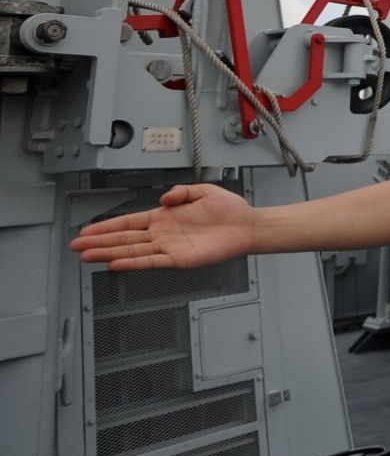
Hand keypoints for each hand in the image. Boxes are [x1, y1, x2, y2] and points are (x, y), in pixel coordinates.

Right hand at [70, 184, 256, 270]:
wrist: (247, 225)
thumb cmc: (228, 209)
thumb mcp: (202, 191)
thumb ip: (181, 192)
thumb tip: (165, 197)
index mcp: (164, 217)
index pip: (128, 222)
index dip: (107, 226)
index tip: (86, 230)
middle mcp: (162, 234)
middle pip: (124, 239)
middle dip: (99, 242)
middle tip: (76, 246)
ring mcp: (169, 247)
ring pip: (132, 251)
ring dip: (109, 254)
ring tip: (87, 257)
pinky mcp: (180, 259)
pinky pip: (152, 262)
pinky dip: (134, 263)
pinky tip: (116, 264)